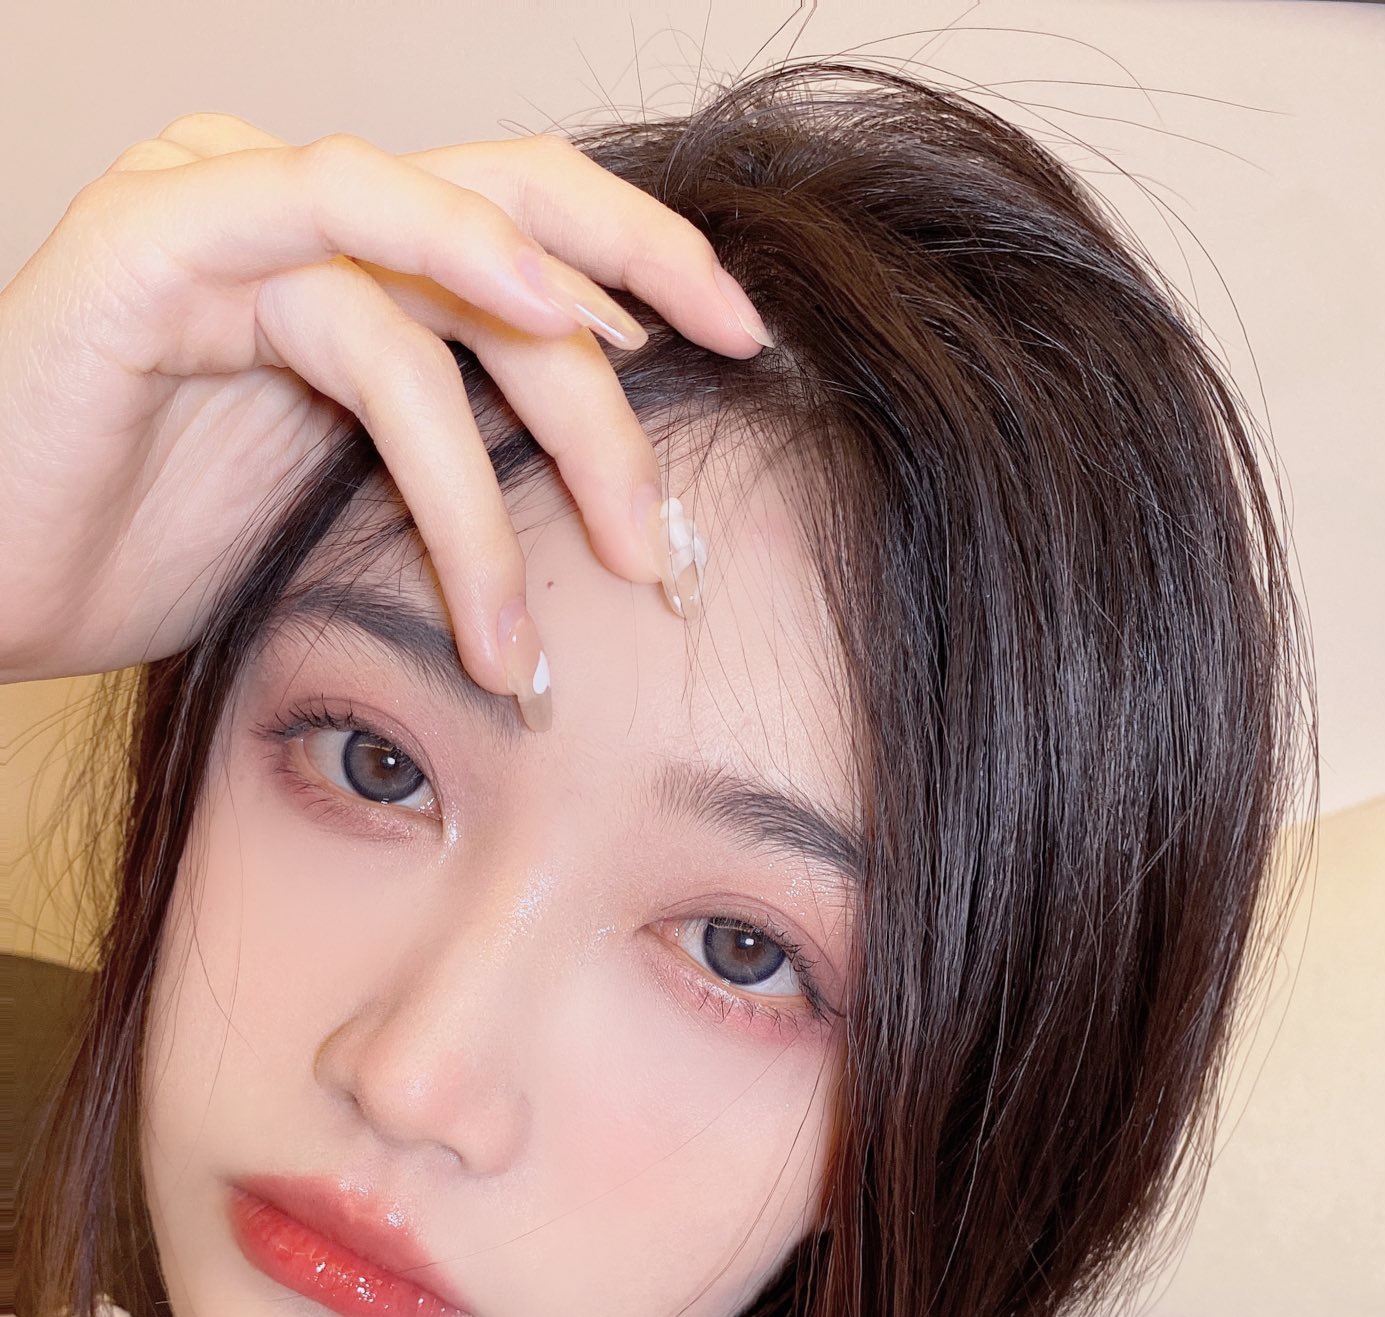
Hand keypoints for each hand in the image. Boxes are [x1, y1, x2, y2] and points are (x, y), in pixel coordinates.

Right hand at [0, 112, 770, 716]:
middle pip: (511, 197)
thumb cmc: (137, 555)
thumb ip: (448, 460)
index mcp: (340, 269)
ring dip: (560, 416)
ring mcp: (219, 214)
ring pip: (441, 265)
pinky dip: (444, 277)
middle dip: (647, 274)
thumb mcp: (339, 510)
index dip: (645, 265)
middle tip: (748, 362)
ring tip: (619, 556)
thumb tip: (600, 500)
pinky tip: (543, 335)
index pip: (520, 226)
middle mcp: (291, 221)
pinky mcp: (152, 244)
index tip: (752, 348)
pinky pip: (325, 225)